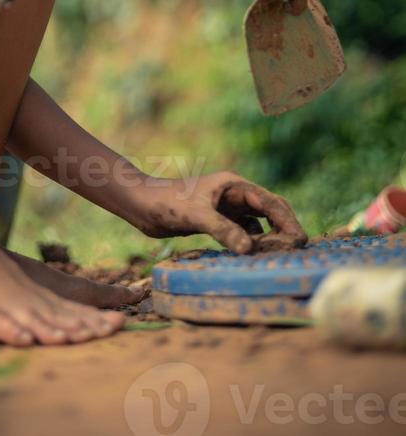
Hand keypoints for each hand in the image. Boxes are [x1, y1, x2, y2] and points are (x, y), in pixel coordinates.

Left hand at [132, 170, 307, 254]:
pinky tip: (253, 258)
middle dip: (285, 229)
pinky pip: (243, 232)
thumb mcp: (196, 215)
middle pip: (270, 211)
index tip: (300, 241)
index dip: (288, 221)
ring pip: (258, 223)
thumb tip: (249, 250)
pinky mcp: (217, 220)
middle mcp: (234, 194)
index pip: (270, 202)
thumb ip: (223, 231)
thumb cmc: (167, 202)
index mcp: (234, 185)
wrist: (143, 205)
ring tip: (278, 258)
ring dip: (270, 238)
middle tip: (297, 251)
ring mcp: (226, 207)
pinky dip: (252, 244)